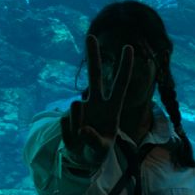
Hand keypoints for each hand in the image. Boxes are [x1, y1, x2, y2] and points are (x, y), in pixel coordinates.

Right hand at [60, 34, 133, 157]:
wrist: (82, 158)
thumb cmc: (98, 150)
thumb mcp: (101, 150)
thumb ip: (94, 141)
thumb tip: (81, 128)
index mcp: (112, 108)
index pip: (120, 85)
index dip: (124, 68)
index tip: (129, 47)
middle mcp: (97, 103)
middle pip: (94, 76)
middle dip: (92, 56)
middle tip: (90, 36)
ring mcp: (81, 108)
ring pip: (75, 107)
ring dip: (78, 123)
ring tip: (81, 136)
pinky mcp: (66, 117)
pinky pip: (66, 124)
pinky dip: (70, 136)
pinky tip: (74, 139)